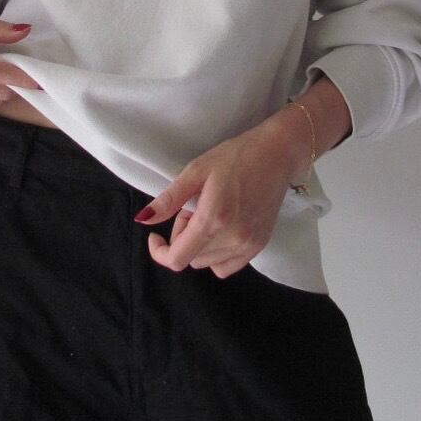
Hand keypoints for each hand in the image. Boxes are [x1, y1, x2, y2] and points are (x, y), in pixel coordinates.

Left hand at [133, 118, 303, 278]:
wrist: (277, 154)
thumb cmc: (235, 156)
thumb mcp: (196, 171)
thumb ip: (169, 200)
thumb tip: (143, 220)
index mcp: (214, 219)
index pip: (177, 258)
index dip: (159, 252)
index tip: (155, 237)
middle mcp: (233, 238)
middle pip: (191, 259)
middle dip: (183, 238)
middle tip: (192, 208)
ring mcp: (249, 245)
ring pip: (207, 263)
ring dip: (200, 245)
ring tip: (209, 215)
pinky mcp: (259, 245)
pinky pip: (227, 266)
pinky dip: (217, 255)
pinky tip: (221, 231)